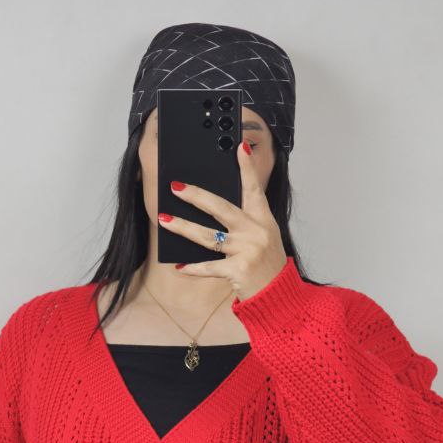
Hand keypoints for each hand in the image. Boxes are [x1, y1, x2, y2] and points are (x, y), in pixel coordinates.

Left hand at [158, 140, 287, 300]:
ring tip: (163, 219)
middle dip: (196, 196)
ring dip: (183, 227)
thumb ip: (244, 223)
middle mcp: (256, 232)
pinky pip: (209, 267)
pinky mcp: (238, 271)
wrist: (280, 296)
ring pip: (207, 236)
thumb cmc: (267, 265)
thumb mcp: (264, 238)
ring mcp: (247, 251)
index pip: (254, 189)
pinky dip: (193, 268)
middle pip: (220, 208)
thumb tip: (211, 208)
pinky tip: (179, 266)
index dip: (247, 168)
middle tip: (176, 187)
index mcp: (263, 220)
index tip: (239, 146)